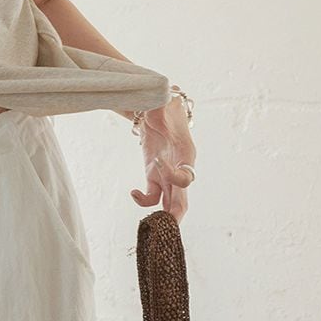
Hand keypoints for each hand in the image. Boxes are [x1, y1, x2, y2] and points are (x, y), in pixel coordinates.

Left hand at [130, 95, 196, 222]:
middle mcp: (180, 168)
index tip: (158, 162)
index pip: (188, 175)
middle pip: (183, 197)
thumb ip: (162, 100)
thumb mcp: (163, 99)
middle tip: (167, 226)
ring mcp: (166, 174)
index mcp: (186, 153)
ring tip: (152, 226)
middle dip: (176, 213)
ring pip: (170, 203)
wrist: (158, 108)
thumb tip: (161, 93)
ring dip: (162, 216)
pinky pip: (153, 196)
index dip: (175, 177)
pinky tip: (132, 192)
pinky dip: (144, 200)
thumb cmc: (163, 103)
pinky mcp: (153, 175)